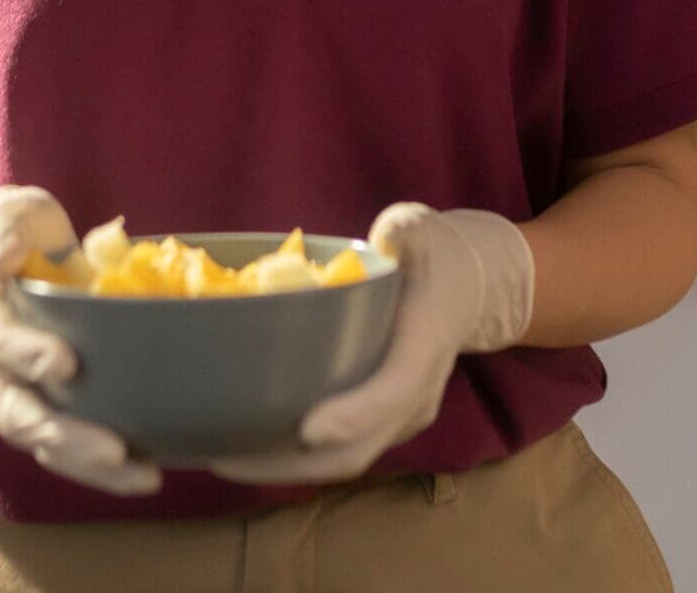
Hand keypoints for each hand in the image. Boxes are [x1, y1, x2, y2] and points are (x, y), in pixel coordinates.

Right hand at [0, 186, 161, 495]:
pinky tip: (148, 471)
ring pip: (46, 444)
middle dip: (66, 438)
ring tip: (144, 477)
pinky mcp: (50, 405)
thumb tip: (4, 252)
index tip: (67, 364)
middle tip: (114, 449)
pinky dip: (104, 466)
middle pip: (20, 416)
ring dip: (91, 466)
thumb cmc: (11, 233)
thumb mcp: (4, 217)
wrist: (5, 253)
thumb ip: (1, 234)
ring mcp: (20, 392)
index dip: (28, 356)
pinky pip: (71, 445)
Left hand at [207, 201, 534, 486]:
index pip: (395, 389)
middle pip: (361, 447)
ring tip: (225, 455)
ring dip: (288, 466)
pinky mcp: (389, 418)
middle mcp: (420, 390)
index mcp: (427, 339)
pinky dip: (300, 455)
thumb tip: (349, 254)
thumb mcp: (413, 230)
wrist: (470, 282)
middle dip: (293, 463)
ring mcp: (407, 412)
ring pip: (350, 457)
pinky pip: (346, 448)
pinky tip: (253, 441)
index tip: (305, 428)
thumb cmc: (431, 250)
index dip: (353, 414)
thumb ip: (390, 240)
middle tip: (226, 456)